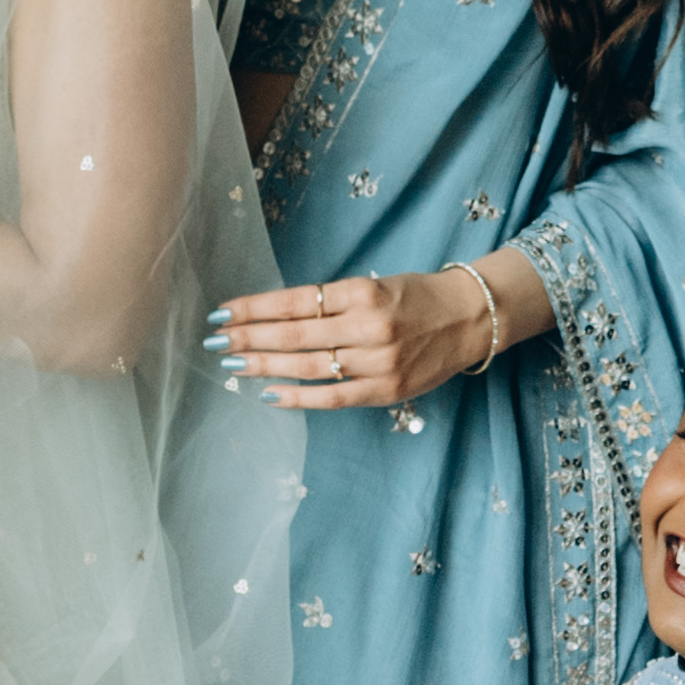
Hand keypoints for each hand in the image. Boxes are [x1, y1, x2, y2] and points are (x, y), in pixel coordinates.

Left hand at [211, 265, 501, 416]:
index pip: (295, 301)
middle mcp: (369, 327)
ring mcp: (378, 362)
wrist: (469, 318)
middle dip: (249, 338)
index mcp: (362, 293)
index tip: (222, 312)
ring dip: (265, 366)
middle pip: (295, 336)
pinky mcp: (386, 391)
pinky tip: (269, 394)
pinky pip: (333, 398)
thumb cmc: (414, 297)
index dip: (254, 308)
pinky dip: (298, 398)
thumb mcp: (372, 285)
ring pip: (309, 368)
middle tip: (215, 340)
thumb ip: (330, 302)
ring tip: (234, 364)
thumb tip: (271, 318)